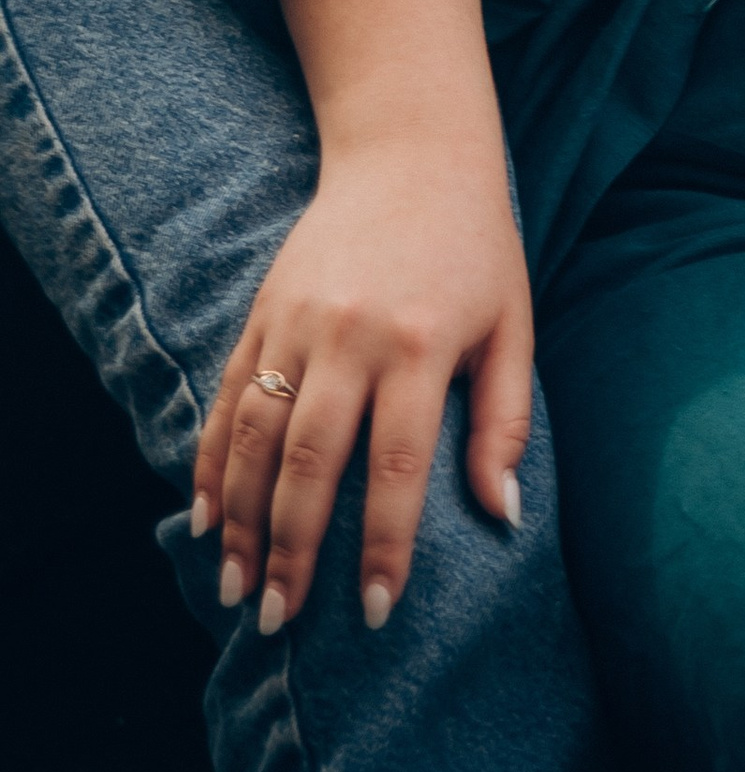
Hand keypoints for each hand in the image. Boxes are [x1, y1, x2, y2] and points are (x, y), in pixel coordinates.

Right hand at [196, 129, 530, 636]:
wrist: (411, 150)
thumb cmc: (476, 248)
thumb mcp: (513, 325)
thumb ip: (505, 421)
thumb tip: (504, 517)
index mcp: (421, 345)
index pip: (397, 466)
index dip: (383, 546)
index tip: (374, 612)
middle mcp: (352, 335)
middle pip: (310, 462)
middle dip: (291, 551)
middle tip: (278, 621)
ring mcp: (298, 321)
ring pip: (255, 436)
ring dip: (240, 519)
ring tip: (236, 589)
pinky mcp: (264, 309)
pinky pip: (227, 396)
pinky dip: (211, 459)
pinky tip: (205, 515)